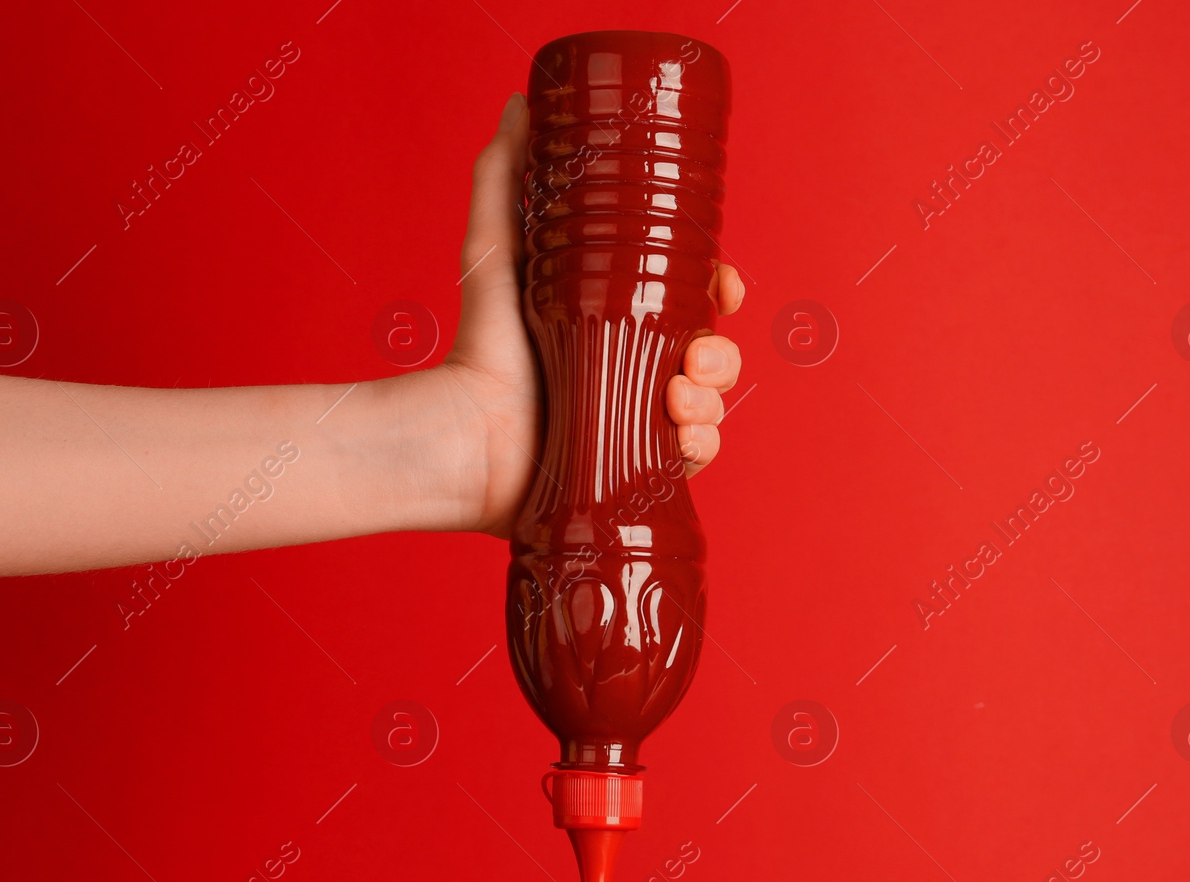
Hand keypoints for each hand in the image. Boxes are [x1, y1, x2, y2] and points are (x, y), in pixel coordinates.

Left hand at [426, 91, 744, 538]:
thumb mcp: (497, 247)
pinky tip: (680, 436)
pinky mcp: (637, 472)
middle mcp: (634, 373)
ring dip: (713, 399)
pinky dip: (701, 445)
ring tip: (677, 397)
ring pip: (712, 407)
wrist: (465, 435)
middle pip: (714, 356)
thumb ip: (506, 174)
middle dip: (721, 353)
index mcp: (619, 324)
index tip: (724, 284)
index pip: (694, 302)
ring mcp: (638, 426)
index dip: (720, 291)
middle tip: (693, 355)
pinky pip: (695, 457)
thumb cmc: (477, 345)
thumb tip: (522, 101)